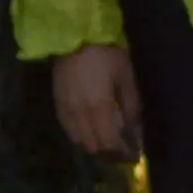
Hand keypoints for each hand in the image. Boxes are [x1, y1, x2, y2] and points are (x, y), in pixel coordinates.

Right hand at [44, 48, 140, 164]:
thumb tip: (134, 130)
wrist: (74, 35)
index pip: (110, 144)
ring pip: (80, 142)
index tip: (134, 157)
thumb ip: (131, 105)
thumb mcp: (126, 76)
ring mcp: (66, 111)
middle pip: (94, 148)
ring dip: (95, 147)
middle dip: (109, 155)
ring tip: (108, 143)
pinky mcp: (57, 105)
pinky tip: (92, 131)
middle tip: (123, 152)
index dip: (122, 155)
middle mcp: (80, 115)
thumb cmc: (105, 53)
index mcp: (99, 108)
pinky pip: (69, 131)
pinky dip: (82, 137)